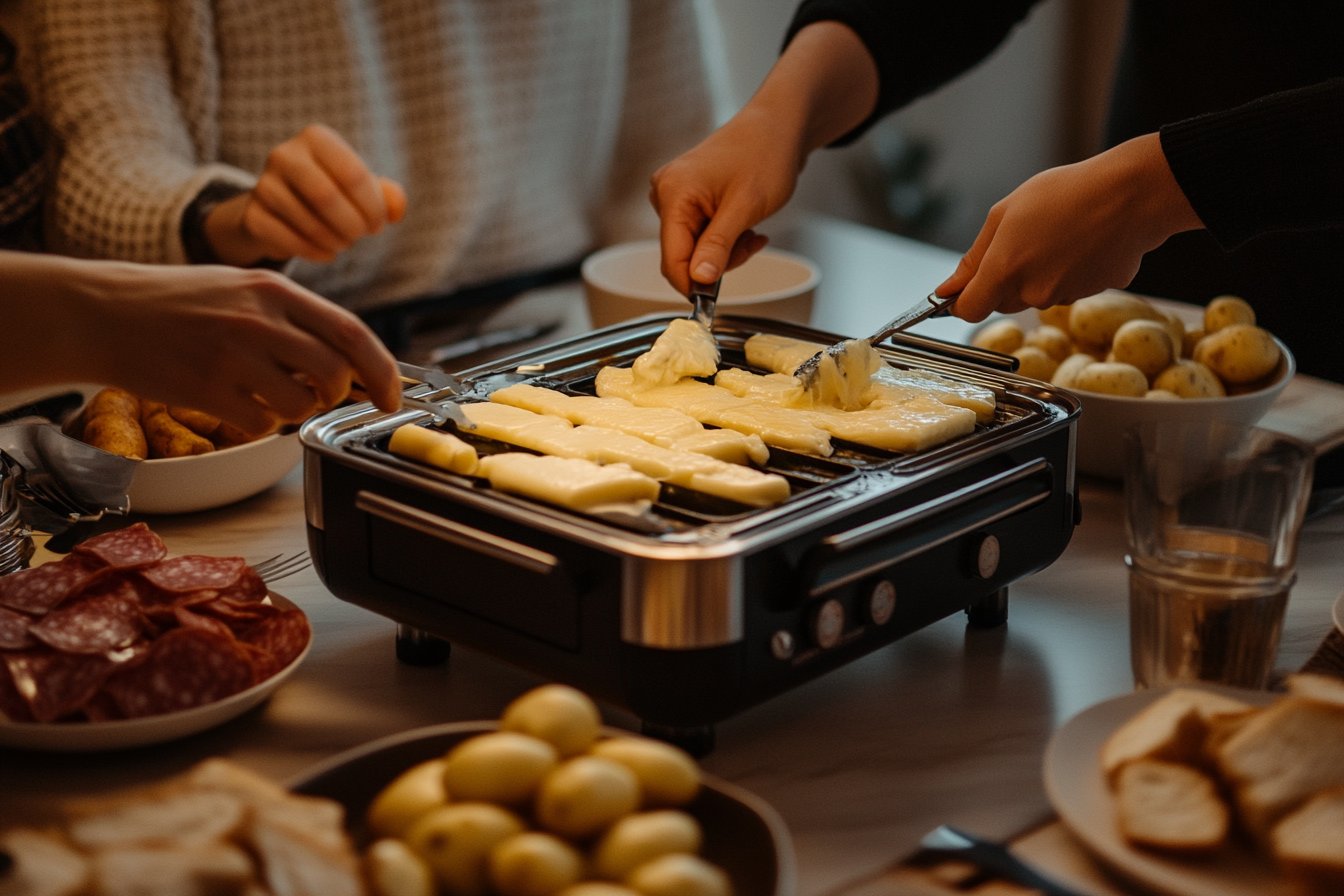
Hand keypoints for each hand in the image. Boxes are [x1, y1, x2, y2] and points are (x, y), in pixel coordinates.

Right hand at [8, 257, 401, 433]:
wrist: (103, 311)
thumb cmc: (178, 302)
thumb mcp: (243, 289)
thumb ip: (296, 318)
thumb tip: (349, 358)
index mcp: (275, 291)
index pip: (352, 333)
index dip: (382, 371)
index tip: (391, 396)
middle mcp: (259, 320)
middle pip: (334, 374)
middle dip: (335, 396)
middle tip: (315, 395)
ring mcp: (232, 356)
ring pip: (300, 404)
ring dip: (294, 411)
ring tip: (266, 395)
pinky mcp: (206, 389)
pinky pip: (260, 424)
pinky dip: (258, 424)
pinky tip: (235, 404)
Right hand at [205, 124, 406, 266]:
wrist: (283, 208)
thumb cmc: (334, 192)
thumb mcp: (362, 188)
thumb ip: (388, 196)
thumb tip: (396, 209)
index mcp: (316, 138)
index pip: (352, 173)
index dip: (373, 207)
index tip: (379, 225)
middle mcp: (284, 154)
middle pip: (326, 197)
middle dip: (353, 225)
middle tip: (361, 236)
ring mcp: (263, 185)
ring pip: (308, 222)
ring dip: (336, 241)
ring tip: (344, 242)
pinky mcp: (254, 216)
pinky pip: (290, 241)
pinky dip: (316, 253)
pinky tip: (326, 253)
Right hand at [649, 109, 782, 295]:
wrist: (780, 125)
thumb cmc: (765, 153)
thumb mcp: (745, 208)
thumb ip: (718, 246)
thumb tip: (699, 279)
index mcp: (673, 194)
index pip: (671, 259)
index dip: (692, 284)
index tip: (714, 299)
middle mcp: (667, 192)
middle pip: (682, 255)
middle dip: (717, 261)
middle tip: (749, 245)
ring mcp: (678, 193)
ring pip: (695, 247)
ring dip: (726, 250)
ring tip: (752, 232)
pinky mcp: (691, 196)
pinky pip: (702, 233)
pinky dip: (726, 238)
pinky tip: (747, 226)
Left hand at [936, 134, 1204, 321]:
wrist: (1133, 192)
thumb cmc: (1066, 193)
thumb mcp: (1005, 213)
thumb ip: (974, 257)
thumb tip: (948, 290)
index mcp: (1005, 271)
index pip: (969, 310)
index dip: (963, 299)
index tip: (966, 286)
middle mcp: (1033, 292)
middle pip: (1003, 301)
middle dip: (1005, 279)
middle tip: (1025, 240)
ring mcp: (1065, 296)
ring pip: (1038, 294)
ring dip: (1041, 273)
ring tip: (1061, 233)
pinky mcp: (1094, 293)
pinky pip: (1071, 287)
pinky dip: (1072, 270)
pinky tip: (1085, 241)